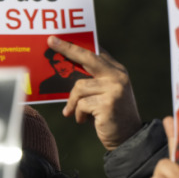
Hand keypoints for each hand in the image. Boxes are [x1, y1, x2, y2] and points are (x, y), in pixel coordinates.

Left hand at [50, 36, 141, 150]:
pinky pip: (81, 104)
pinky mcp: (108, 104)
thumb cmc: (112, 116)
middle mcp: (118, 77)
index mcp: (118, 71)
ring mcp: (114, 90)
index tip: (57, 39)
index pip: (95, 52)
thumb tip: (66, 69)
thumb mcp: (106, 93)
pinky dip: (78, 114)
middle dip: (67, 49)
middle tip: (51, 42)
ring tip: (75, 112)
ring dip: (73, 102)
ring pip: (79, 87)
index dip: (76, 45)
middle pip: (87, 58)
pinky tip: (84, 120)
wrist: (128, 138)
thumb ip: (94, 80)